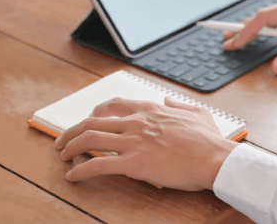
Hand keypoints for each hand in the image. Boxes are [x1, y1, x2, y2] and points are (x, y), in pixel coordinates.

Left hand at [54, 96, 238, 190]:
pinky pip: (98, 164)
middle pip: (93, 122)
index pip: (112, 105)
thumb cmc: (209, 140)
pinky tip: (73, 176)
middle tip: (62, 140)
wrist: (214, 158)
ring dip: (70, 147)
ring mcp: (133, 142)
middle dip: (72, 131)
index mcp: (150, 109)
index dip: (94, 113)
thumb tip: (168, 100)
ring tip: (62, 156)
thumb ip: (179, 105)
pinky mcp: (134, 163)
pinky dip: (81, 170)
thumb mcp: (196, 113)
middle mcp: (137, 122)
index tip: (86, 121)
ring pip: (90, 139)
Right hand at [223, 0, 276, 73]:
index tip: (235, 42)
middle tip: (225, 40)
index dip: (247, 31)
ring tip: (234, 36)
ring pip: (268, 12)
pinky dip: (264, 21)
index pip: (264, 18)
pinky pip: (276, 11)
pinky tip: (255, 29)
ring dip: (252, 25)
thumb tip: (274, 68)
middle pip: (262, 14)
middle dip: (243, 29)